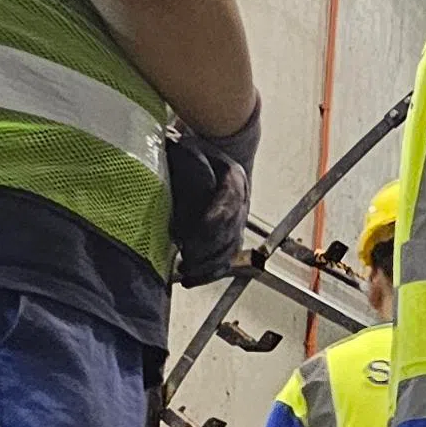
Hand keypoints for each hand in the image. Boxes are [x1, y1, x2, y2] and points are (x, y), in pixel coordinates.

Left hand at [168, 139, 252, 287]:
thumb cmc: (192, 149)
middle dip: (206, 250)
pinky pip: (225, 259)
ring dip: (208, 265)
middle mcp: (242, 202)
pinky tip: (191, 280)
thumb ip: (188, 161)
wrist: (212, 149)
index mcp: (235, 179)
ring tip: (185, 271)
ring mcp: (238, 220)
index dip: (208, 225)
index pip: (228, 207)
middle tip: (183, 259)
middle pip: (230, 234)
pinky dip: (209, 273)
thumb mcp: (187, 147)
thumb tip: (188, 186)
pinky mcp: (230, 234)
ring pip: (230, 250)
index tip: (184, 236)